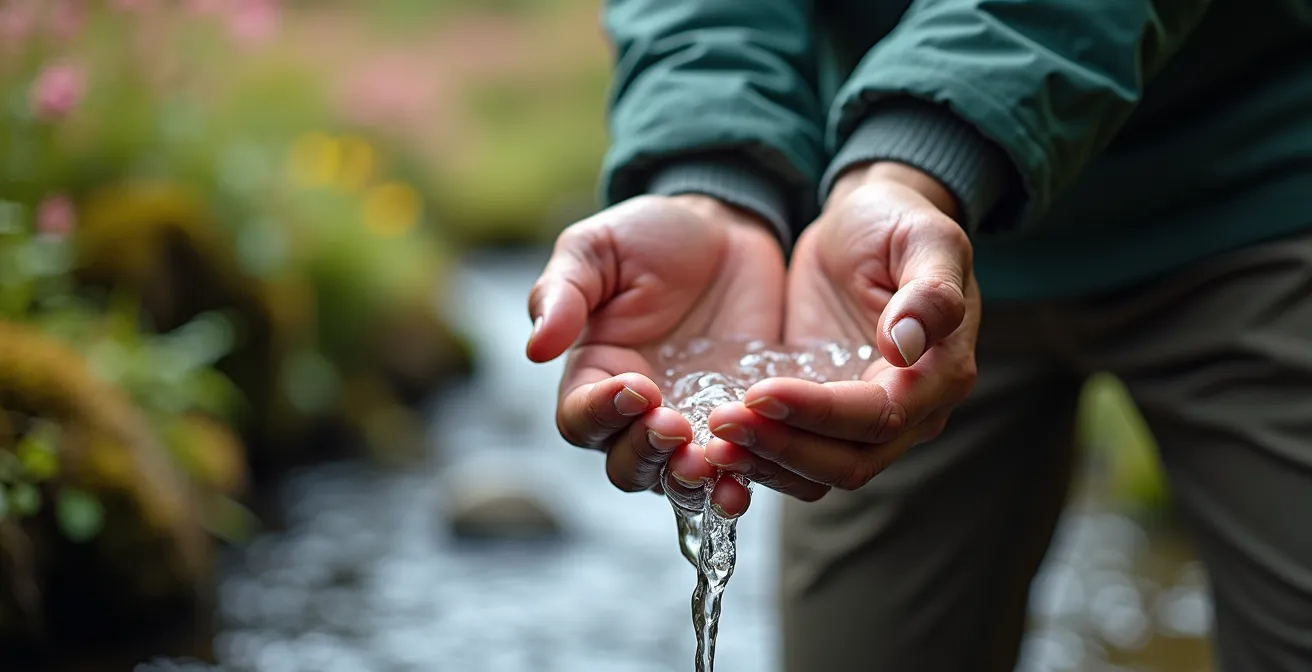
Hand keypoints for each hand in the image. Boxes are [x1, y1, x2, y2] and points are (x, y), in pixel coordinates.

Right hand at [528, 194, 785, 516]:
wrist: (728, 230)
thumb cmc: (651, 235)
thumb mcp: (597, 249)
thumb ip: (563, 292)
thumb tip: (535, 348)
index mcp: (594, 374)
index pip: (580, 418)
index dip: (601, 413)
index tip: (636, 387)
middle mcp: (636, 414)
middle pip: (626, 464)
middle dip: (647, 454)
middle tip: (675, 427)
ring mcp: (690, 424)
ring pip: (675, 479)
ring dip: (688, 480)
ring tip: (708, 464)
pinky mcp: (740, 426)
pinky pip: (733, 469)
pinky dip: (737, 481)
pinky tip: (745, 482)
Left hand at [704, 163, 980, 500]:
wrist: (864, 223)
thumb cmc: (897, 223)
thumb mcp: (925, 238)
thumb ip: (930, 292)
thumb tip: (905, 346)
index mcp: (940, 374)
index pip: (881, 416)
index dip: (820, 412)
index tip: (762, 391)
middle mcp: (909, 413)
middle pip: (849, 462)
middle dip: (784, 448)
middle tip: (722, 422)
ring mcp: (863, 422)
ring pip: (818, 474)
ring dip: (764, 463)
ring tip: (711, 437)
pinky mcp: (821, 417)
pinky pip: (792, 459)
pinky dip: (756, 459)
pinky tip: (713, 444)